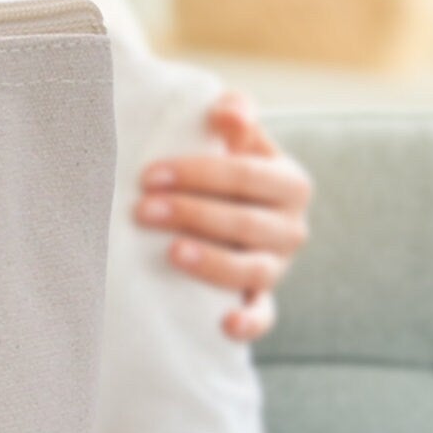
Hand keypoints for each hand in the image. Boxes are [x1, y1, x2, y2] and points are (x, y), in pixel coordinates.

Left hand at [134, 90, 312, 341]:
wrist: (234, 210)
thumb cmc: (223, 170)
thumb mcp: (235, 141)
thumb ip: (234, 118)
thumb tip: (228, 108)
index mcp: (289, 182)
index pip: (246, 175)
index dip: (198, 173)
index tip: (149, 175)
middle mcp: (290, 226)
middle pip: (245, 222)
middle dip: (192, 214)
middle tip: (142, 210)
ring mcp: (277, 265)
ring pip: (253, 269)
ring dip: (212, 262)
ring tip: (171, 253)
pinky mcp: (261, 298)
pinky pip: (262, 315)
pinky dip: (248, 322)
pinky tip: (225, 324)